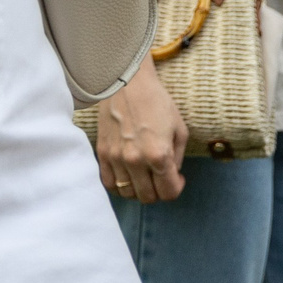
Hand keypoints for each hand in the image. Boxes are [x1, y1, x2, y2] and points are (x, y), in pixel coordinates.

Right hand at [97, 62, 187, 201]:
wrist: (127, 84)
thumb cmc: (157, 102)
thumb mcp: (179, 128)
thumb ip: (177, 157)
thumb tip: (173, 175)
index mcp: (158, 154)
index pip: (168, 192)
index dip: (177, 189)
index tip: (177, 178)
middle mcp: (135, 161)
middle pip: (148, 197)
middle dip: (159, 192)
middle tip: (162, 178)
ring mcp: (116, 159)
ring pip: (128, 194)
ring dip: (139, 190)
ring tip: (145, 177)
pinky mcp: (102, 154)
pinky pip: (109, 184)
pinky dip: (120, 186)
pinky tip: (128, 176)